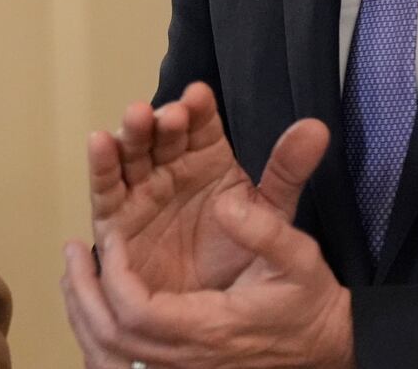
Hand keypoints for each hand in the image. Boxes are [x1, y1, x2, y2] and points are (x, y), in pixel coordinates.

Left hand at [62, 189, 353, 368]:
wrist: (327, 345)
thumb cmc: (308, 303)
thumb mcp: (299, 259)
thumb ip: (265, 230)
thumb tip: (227, 202)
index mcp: (210, 329)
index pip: (139, 313)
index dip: (115, 275)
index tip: (111, 238)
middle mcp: (188, 355)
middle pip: (112, 337)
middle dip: (84, 292)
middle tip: (72, 250)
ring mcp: (180, 365)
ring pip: (110, 351)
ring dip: (83, 307)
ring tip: (72, 267)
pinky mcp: (178, 364)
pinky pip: (119, 359)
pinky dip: (96, 327)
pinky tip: (90, 296)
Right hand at [87, 81, 326, 291]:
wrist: (233, 321)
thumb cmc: (251, 266)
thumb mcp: (274, 214)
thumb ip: (288, 171)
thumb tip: (316, 128)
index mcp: (208, 164)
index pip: (199, 127)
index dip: (197, 110)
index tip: (200, 96)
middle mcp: (171, 172)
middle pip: (160, 135)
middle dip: (162, 119)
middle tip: (172, 113)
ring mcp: (142, 193)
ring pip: (131, 155)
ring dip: (131, 134)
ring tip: (138, 118)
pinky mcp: (117, 221)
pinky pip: (105, 189)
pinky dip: (101, 164)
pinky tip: (101, 141)